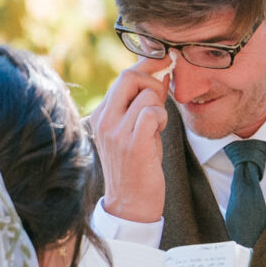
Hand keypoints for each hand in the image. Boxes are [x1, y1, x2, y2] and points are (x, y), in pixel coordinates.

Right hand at [90, 57, 171, 223]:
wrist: (130, 204)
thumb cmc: (136, 167)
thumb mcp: (133, 131)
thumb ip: (141, 104)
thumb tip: (161, 75)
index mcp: (101, 114)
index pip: (122, 76)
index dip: (146, 67)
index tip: (164, 62)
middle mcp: (104, 120)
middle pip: (130, 77)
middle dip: (153, 81)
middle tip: (162, 98)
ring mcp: (116, 132)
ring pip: (147, 95)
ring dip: (160, 107)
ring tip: (157, 127)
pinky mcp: (133, 144)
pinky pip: (152, 113)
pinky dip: (161, 119)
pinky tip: (158, 133)